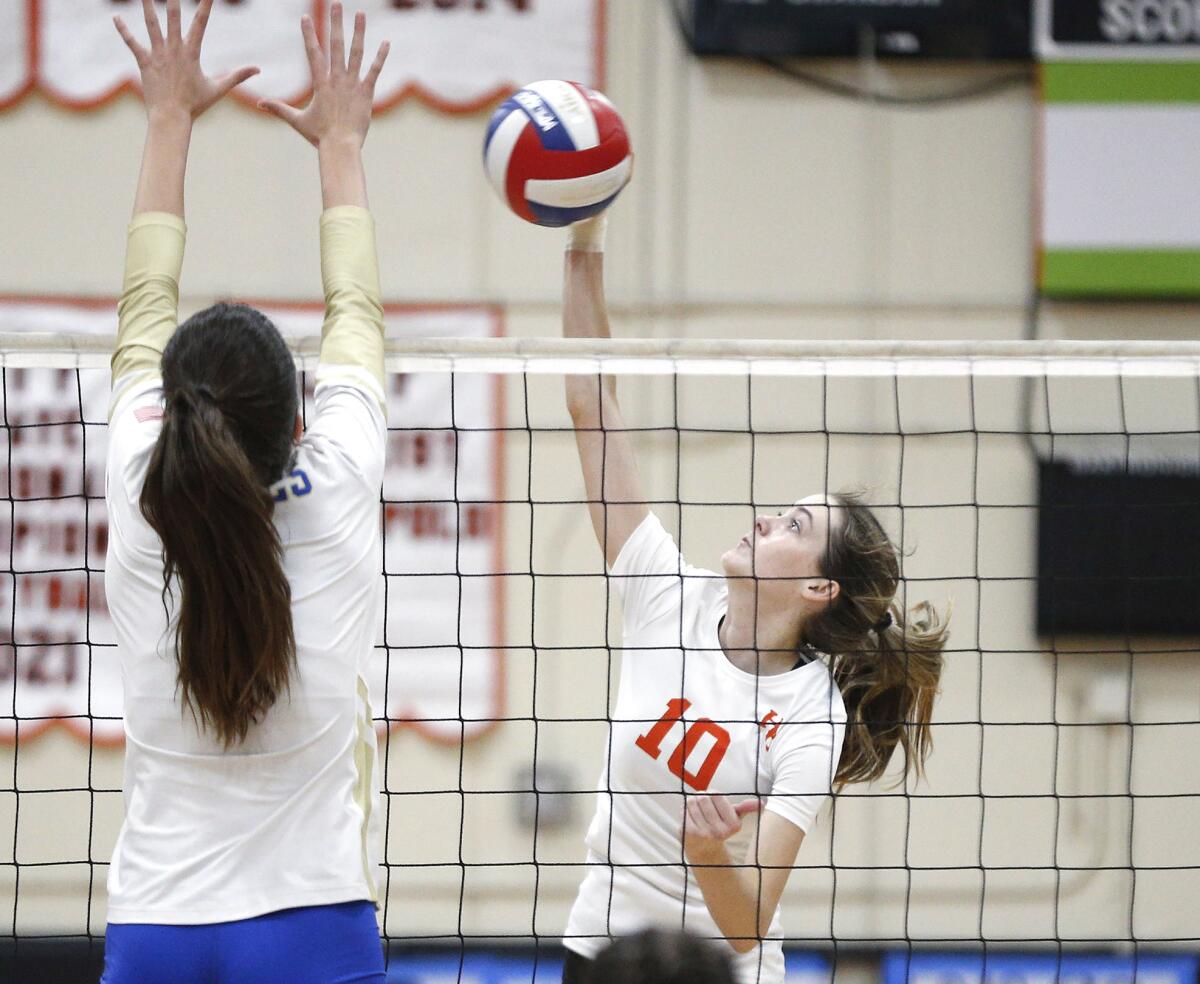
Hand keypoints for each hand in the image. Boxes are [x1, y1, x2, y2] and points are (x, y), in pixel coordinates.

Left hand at [114, 0, 258, 123]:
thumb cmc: (195, 105)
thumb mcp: (219, 89)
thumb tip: (258, 70)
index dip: (205, 6)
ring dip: (146, 6)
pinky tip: (116, 17)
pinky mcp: (145, 62)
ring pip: (151, 24)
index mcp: (192, 53)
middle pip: (173, 16)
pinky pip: (132, 43)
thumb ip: (238, 76)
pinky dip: (123, 31)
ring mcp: (158, 54)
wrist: (171, 117)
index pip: (201, 24)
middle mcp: (174, 49)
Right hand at [259, 4, 389, 148]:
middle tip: (336, 4)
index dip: (308, 34)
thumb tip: (259, 103)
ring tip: (360, 13)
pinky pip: (374, 71)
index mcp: (320, 83)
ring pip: (356, 53)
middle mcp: (336, 79)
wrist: (341, 147)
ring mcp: (352, 85)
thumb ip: (279, 108)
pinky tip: (386, 42)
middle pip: (336, 45)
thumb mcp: (297, 121)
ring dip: (359, 32)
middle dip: (335, 23)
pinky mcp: (366, 93)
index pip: (312, 53)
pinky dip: (380, 57)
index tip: (305, 17)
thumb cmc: (319, 136)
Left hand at [683, 795, 761, 860]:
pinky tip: (690, 819)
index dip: (712, 794)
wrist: (705, 851)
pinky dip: (684, 812)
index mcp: (733, 825)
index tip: (713, 802)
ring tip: (696, 811)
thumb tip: (762, 803)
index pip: (716, 794)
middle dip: (701, 797)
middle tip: (702, 804)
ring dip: (692, 803)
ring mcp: (703, 833)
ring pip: (692, 802)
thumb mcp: (734, 818)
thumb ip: (745, 808)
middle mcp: (719, 831)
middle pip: (703, 797)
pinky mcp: (688, 834)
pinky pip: (683, 811)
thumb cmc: (720, 828)